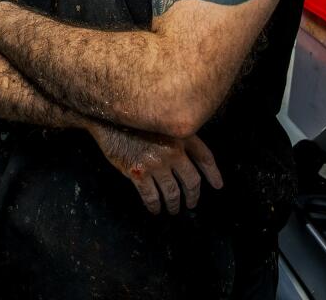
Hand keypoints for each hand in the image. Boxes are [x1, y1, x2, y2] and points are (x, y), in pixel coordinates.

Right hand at [88, 123, 223, 214]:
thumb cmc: (134, 118)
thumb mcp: (161, 121)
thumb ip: (175, 135)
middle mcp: (173, 150)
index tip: (218, 186)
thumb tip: (188, 156)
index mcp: (181, 135)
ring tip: (174, 209)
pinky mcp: (138, 173)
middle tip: (191, 204)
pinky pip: (151, 196)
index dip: (213, 173)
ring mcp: (156, 163)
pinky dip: (155, 206)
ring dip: (174, 204)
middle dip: (193, 196)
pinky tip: (155, 209)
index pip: (205, 157)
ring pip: (172, 192)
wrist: (107, 117)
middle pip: (191, 180)